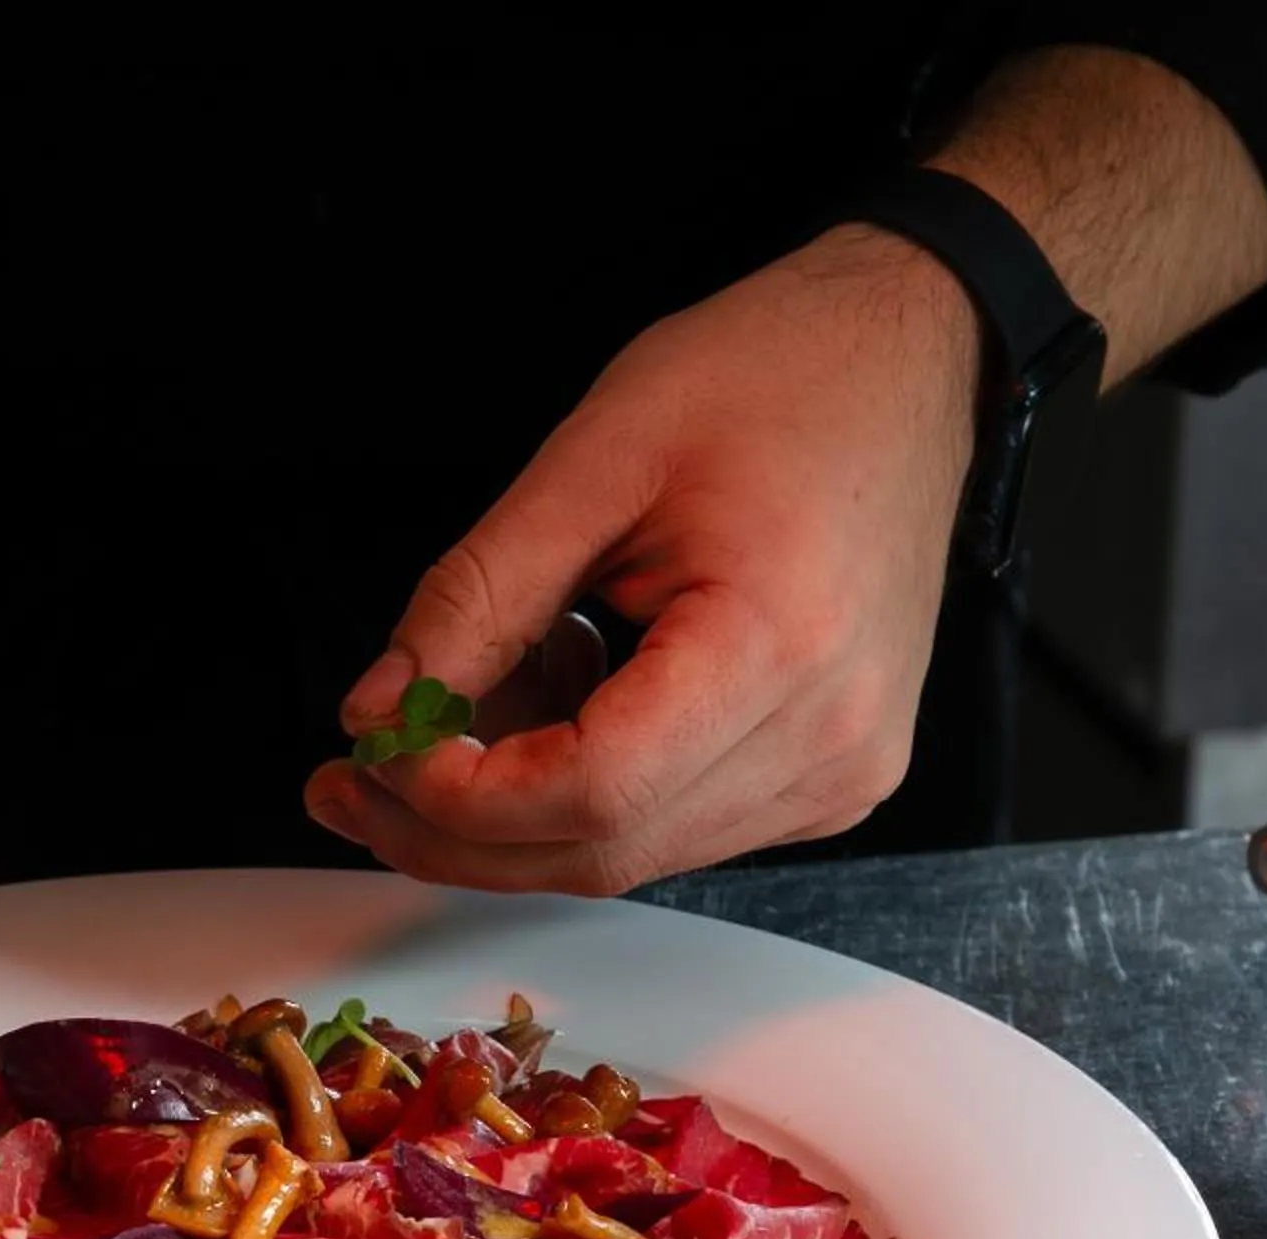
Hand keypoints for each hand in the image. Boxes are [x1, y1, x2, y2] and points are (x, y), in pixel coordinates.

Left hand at [305, 224, 981, 893]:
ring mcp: (841, 772)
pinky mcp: (830, 775)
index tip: (372, 749)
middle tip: (353, 773)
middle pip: (601, 851)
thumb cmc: (778, 377)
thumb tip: (379, 712)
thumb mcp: (596, 459)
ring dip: (514, 805)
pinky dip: (583, 783)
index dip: (459, 796)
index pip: (590, 792)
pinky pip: (673, 822)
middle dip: (455, 828)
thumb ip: (476, 598)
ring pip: (627, 852)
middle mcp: (830, 739)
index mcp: (781, 647)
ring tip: (469, 692)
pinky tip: (556, 690)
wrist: (914, 357)